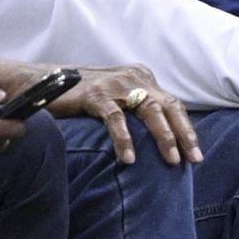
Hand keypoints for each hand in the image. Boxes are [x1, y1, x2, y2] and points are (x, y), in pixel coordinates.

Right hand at [42, 63, 199, 165]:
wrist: (43, 81)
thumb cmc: (82, 96)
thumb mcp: (117, 97)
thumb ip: (137, 108)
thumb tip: (160, 137)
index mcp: (142, 78)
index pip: (172, 104)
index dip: (186, 128)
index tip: (195, 153)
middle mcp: (134, 77)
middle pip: (168, 106)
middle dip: (183, 134)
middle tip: (194, 159)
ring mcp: (114, 85)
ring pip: (149, 110)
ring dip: (163, 137)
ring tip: (171, 161)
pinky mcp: (95, 94)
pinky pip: (116, 118)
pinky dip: (125, 139)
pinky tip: (129, 158)